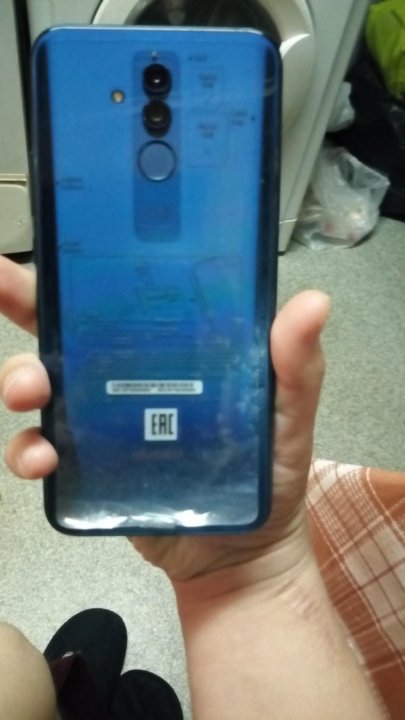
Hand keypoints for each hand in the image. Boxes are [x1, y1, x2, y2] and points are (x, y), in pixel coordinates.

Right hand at [0, 256, 329, 588]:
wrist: (243, 553)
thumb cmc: (270, 475)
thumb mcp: (290, 416)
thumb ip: (296, 367)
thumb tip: (313, 303)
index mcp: (171, 351)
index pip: (123, 298)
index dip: (83, 267)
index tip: (52, 243)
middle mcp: (126, 378)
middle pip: (64, 332)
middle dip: (25, 305)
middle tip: (4, 288)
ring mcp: (100, 424)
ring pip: (42, 388)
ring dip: (21, 379)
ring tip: (30, 393)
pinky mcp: (87, 470)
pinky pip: (43, 453)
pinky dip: (29, 453)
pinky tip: (42, 462)